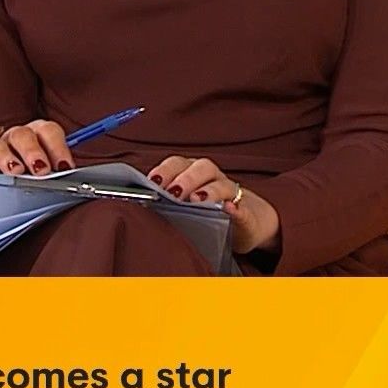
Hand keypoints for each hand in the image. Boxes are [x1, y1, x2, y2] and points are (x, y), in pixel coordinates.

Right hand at [0, 119, 73, 175]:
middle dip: (32, 152)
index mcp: (39, 135)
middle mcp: (17, 137)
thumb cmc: (38, 180)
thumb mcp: (53, 174)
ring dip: (7, 158)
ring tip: (16, 172)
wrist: (15, 192)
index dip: (57, 147)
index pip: (49, 131)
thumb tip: (72, 177)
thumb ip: (61, 172)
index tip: (64, 167)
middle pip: (23, 135)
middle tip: (40, 170)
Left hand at [147, 155, 280, 255]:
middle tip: (174, 193)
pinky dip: (237, 209)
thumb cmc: (207, 212)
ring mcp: (231, 194)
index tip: (152, 182)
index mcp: (193, 174)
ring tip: (197, 200)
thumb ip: (166, 200)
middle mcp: (212, 178)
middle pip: (201, 168)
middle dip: (186, 178)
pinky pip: (243, 209)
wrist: (248, 223)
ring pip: (222, 184)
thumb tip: (139, 201)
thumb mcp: (185, 206)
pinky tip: (230, 210)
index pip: (177, 164)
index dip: (165, 170)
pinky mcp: (246, 214)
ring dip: (209, 190)